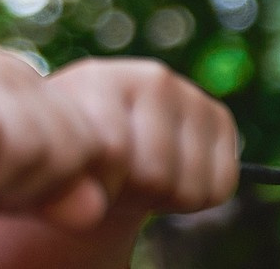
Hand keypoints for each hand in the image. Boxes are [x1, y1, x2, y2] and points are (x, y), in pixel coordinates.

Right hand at [0, 44, 109, 232]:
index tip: (3, 187)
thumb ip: (51, 197)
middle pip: (72, 146)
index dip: (57, 184)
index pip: (92, 144)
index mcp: (24, 82)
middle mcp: (3, 65)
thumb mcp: (1, 192)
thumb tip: (98, 208)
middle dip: (31, 184)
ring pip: (34, 142)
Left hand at [46, 57, 238, 214]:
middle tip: (114, 178)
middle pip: (154, 175)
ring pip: (188, 188)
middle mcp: (153, 78)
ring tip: (136, 176)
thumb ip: (73, 163)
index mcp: (100, 79)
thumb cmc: (74, 152)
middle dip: (132, 191)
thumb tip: (110, 163)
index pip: (113, 151)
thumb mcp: (59, 157)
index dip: (98, 186)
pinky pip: (219, 188)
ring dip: (160, 197)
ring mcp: (190, 95)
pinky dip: (193, 199)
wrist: (100, 141)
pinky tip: (169, 176)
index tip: (82, 179)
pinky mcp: (220, 119)